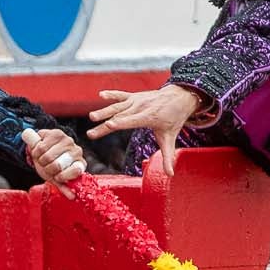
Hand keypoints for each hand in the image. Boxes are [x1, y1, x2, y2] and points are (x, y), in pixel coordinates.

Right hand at [22, 127, 85, 197]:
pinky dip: (36, 151)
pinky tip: (39, 150)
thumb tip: (72, 197)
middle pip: (57, 166)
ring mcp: (68, 141)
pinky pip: (42, 147)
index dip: (60, 176)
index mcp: (80, 164)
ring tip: (42, 158)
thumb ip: (64, 187)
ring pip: (47, 156)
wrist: (41, 149)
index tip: (56, 176)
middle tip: (46, 166)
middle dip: (47, 168)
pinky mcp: (57, 133)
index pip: (75, 172)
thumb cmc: (51, 165)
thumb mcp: (56, 178)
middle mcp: (77, 151)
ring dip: (40, 160)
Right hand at [88, 85, 202, 174]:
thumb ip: (167, 157)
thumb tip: (170, 175)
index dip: (120, 123)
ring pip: (117, 107)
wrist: (179, 97)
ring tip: (91, 117)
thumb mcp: (170, 138)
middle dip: (104, 124)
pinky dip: (112, 94)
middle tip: (91, 133)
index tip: (109, 125)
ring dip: (104, 111)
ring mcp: (136, 100)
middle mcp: (141, 107)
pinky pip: (121, 95)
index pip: (132, 121)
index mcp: (149, 117)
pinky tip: (101, 94)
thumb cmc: (173, 119)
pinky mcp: (134, 96)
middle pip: (119, 117)